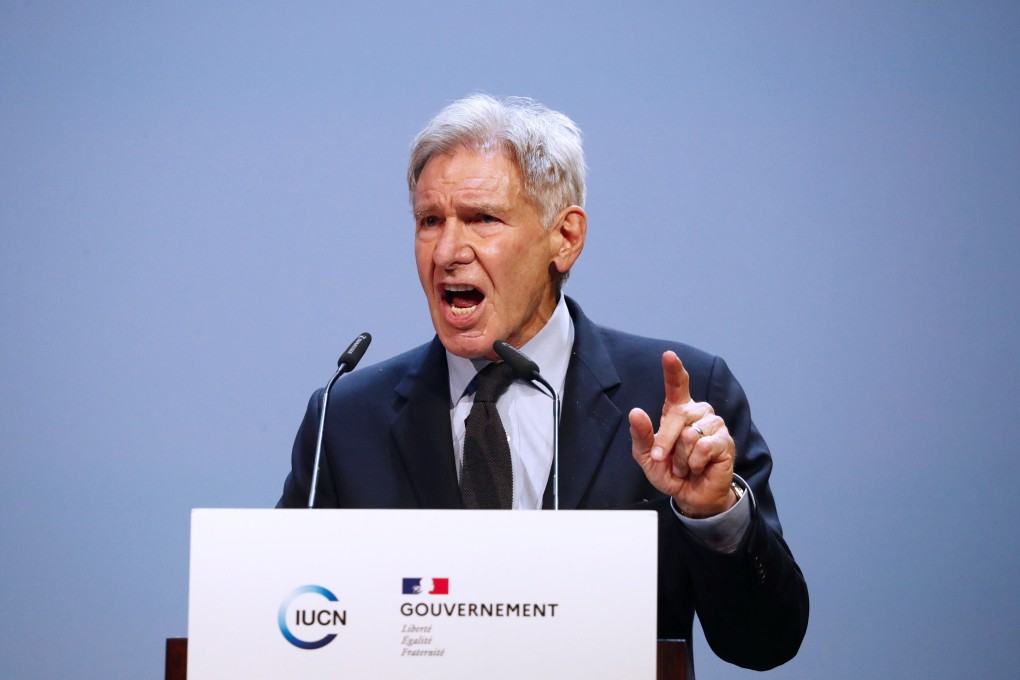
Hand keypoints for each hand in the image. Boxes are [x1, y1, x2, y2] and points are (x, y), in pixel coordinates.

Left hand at [629, 351, 736, 517]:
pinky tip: (699, 467)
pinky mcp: (725, 441)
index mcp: (678, 411)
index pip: (677, 385)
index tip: (668, 355)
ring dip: (682, 457)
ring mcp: (714, 425)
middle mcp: (698, 412)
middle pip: (678, 414)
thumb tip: (635, 413)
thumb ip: (641, 435)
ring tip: (687, 464)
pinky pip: (703, 447)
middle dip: (666, 441)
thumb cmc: (671, 471)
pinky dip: (695, 463)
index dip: (673, 370)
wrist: (692, 496)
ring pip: (690, 434)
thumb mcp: (647, 456)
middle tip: (664, 459)